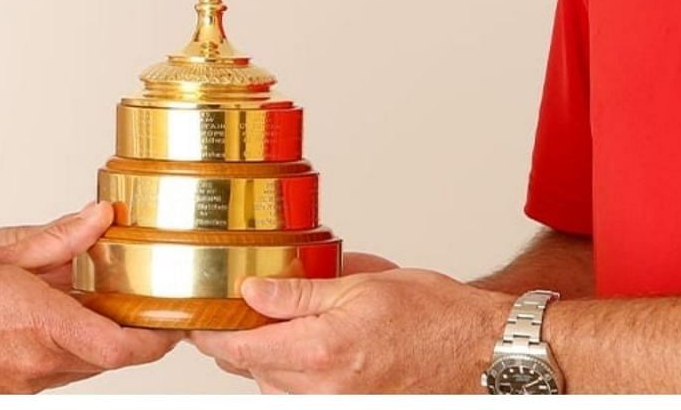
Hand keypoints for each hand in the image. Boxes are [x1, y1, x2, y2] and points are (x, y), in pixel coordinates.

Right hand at [0, 202, 177, 392]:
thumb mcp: (5, 255)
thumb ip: (60, 239)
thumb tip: (100, 218)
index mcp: (43, 326)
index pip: (123, 348)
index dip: (158, 339)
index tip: (175, 321)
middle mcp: (39, 363)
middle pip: (110, 357)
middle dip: (131, 333)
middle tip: (142, 300)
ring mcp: (25, 382)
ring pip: (84, 365)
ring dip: (98, 339)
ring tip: (96, 302)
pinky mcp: (12, 390)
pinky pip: (56, 370)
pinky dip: (68, 347)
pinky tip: (57, 318)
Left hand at [190, 267, 513, 393]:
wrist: (482, 353)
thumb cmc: (436, 314)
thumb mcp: (363, 283)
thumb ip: (299, 293)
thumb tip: (251, 291)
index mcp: (322, 351)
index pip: (242, 350)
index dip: (212, 335)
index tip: (199, 320)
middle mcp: (325, 390)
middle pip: (253, 372)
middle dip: (243, 343)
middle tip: (245, 310)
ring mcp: (338, 406)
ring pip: (276, 388)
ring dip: (271, 362)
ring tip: (291, 327)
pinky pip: (305, 399)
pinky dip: (297, 378)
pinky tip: (314, 352)